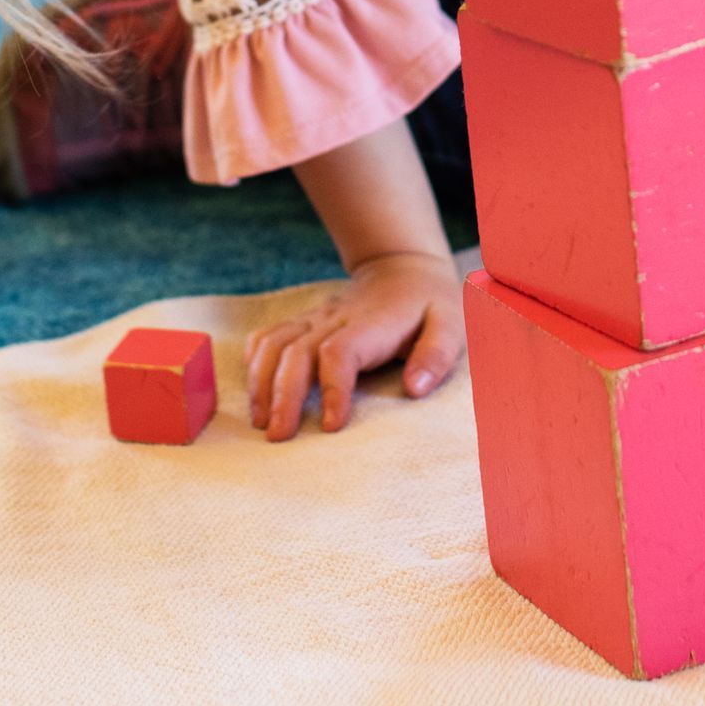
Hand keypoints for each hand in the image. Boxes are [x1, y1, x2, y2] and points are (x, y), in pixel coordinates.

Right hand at [244, 249, 463, 441]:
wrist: (404, 269)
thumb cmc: (429, 306)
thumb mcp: (450, 325)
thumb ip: (436, 355)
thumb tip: (415, 389)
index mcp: (373, 323)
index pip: (341, 352)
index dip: (333, 388)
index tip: (332, 426)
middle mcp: (336, 318)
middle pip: (296, 351)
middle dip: (283, 395)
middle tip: (278, 436)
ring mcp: (315, 318)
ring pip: (274, 342)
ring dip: (261, 382)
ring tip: (260, 422)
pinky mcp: (303, 322)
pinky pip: (267, 336)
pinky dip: (254, 363)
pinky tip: (255, 392)